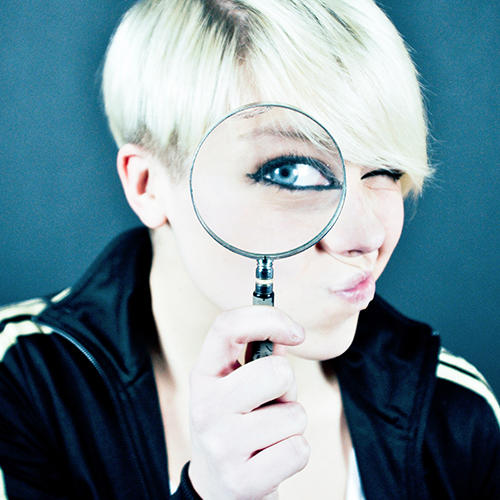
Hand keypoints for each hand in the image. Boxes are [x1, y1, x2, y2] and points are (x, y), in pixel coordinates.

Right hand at [188, 306, 309, 499]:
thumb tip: (286, 332)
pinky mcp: (241, 480)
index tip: (296, 333)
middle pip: (277, 371)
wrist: (216, 488)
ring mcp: (221, 444)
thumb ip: (259, 357)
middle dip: (289, 386)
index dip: (268, 318)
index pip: (226, 326)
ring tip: (269, 434)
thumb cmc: (234, 424)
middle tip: (274, 402)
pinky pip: (299, 450)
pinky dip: (295, 452)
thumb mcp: (234, 387)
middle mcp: (205, 406)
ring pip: (294, 415)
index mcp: (204, 374)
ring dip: (292, 424)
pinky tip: (271, 457)